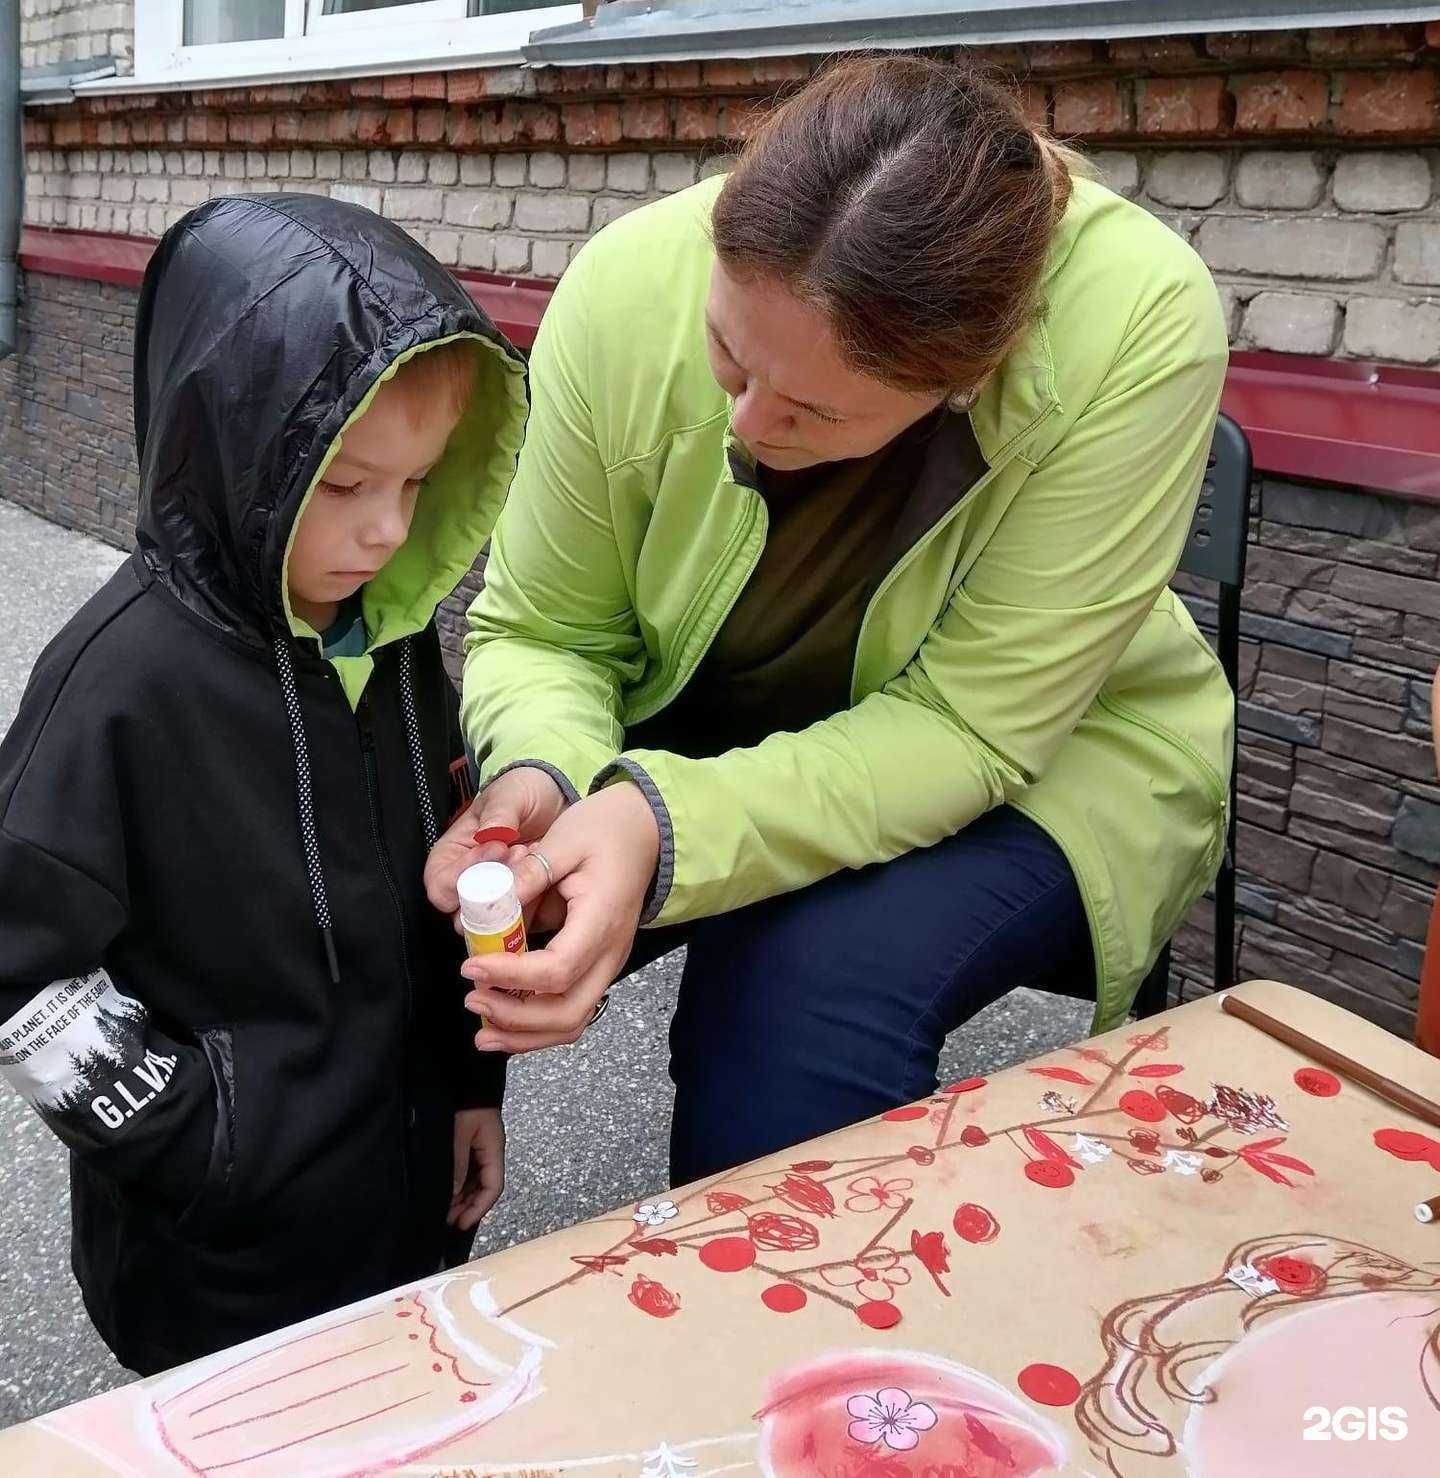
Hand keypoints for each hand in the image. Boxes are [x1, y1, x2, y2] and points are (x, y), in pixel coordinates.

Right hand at [425, 766, 567, 920]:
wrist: (558, 800)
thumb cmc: (522, 794)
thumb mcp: (509, 795)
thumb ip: (499, 814)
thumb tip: (491, 833)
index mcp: (451, 858)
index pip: (441, 886)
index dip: (465, 875)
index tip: (498, 847)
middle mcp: (468, 884)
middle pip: (465, 913)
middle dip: (496, 890)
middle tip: (521, 855)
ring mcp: (497, 898)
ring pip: (497, 922)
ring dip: (520, 895)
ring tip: (536, 857)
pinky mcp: (525, 904)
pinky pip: (526, 919)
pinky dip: (538, 899)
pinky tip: (549, 870)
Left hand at [448, 1107, 504, 1229]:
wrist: (466, 1076)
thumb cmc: (465, 1102)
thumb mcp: (459, 1135)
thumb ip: (456, 1164)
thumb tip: (451, 1195)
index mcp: (494, 1149)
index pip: (493, 1186)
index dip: (479, 1207)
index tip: (461, 1222)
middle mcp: (490, 1152)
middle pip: (485, 1187)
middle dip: (469, 1206)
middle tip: (448, 1220)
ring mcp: (480, 1149)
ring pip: (475, 1182)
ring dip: (462, 1198)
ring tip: (445, 1211)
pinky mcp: (469, 1145)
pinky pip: (467, 1171)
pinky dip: (458, 1185)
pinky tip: (446, 1193)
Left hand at [461, 782, 659, 1054]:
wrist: (643, 832)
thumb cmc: (606, 831)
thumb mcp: (563, 839)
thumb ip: (528, 874)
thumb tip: (488, 905)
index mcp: (601, 921)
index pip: (557, 970)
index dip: (511, 976)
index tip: (472, 966)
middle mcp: (609, 953)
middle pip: (567, 1012)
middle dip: (515, 1018)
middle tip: (472, 998)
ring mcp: (606, 964)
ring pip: (572, 1022)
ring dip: (525, 1034)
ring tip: (483, 1030)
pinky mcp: (596, 966)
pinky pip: (570, 1009)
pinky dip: (536, 1024)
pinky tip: (503, 1018)